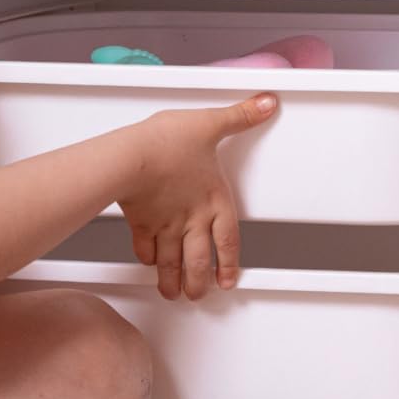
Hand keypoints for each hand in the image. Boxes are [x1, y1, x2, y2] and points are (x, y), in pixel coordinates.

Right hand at [118, 95, 278, 299]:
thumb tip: (266, 104)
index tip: (227, 280)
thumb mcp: (210, 123)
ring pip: (170, 262)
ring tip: (172, 292)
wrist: (132, 157)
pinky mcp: (140, 221)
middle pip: (198, 262)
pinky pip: (144, 247)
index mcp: (214, 200)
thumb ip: (240, 116)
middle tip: (198, 295)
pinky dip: (147, 257)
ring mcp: (165, 224)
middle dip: (198, 282)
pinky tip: (148, 261)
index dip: (229, 265)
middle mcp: (191, 219)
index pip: (228, 241)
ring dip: (172, 280)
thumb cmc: (169, 143)